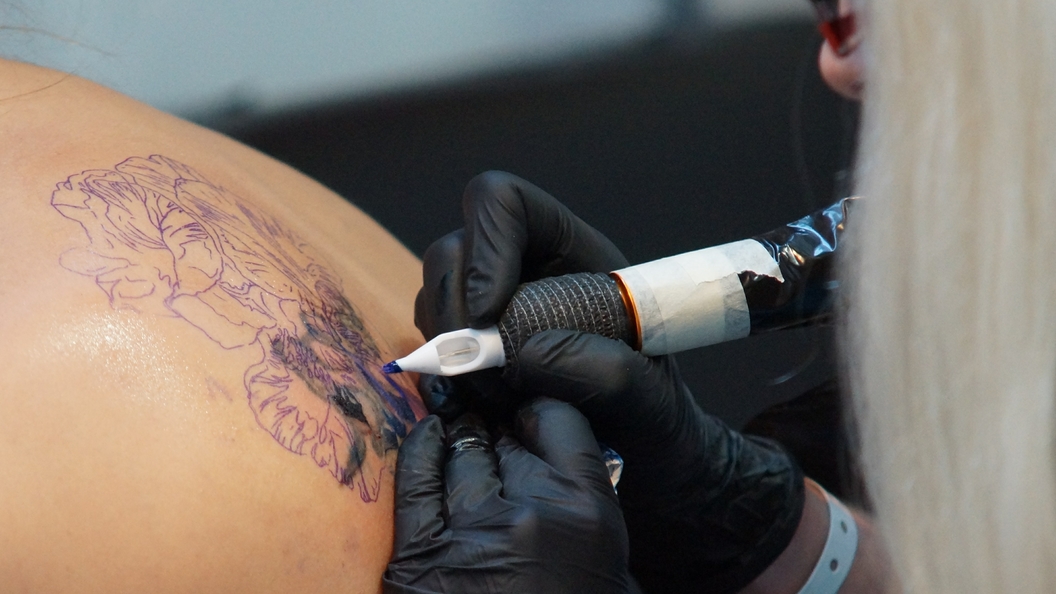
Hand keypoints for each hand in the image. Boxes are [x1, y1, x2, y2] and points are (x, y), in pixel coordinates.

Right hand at [415, 171, 805, 592]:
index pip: (504, 203)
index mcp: (568, 250)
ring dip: (448, 351)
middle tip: (481, 377)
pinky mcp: (468, 349)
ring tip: (495, 400)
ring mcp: (488, 307)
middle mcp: (520, 268)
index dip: (484, 246)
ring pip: (433, 298)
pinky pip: (430, 344)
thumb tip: (525, 354)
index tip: (491, 314)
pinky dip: (443, 378)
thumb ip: (602, 371)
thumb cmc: (654, 418)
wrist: (643, 462)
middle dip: (453, 313)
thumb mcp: (648, 396)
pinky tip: (482, 407)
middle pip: (451, 250)